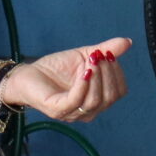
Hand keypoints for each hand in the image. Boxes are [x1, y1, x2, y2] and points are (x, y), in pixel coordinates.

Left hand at [0, 38, 133, 123]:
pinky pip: (76, 101)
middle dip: (108, 75)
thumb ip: (104, 50)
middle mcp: (87, 112)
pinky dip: (83, 85)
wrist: (27, 74)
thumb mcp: (84, 56)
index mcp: (96, 101)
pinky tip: (84, 71)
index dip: (117, 74)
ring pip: (95, 101)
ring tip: (91, 60)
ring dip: (97, 78)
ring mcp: (72, 113)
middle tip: (100, 55)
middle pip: (109, 98)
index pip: (118, 92)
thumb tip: (128, 42)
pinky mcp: (57, 110)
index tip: (109, 55)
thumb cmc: (55, 69)